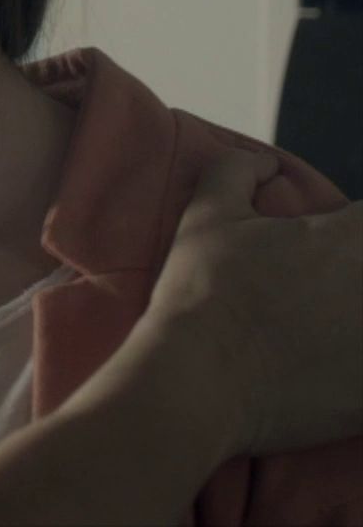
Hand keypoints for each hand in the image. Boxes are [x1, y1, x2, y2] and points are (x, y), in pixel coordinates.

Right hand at [144, 149, 362, 456]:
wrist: (198, 380)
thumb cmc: (202, 292)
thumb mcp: (207, 215)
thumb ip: (236, 171)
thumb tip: (265, 164)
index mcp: (350, 239)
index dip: (355, 230)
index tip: (341, 241)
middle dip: (357, 274)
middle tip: (324, 288)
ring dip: (355, 318)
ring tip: (332, 326)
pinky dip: (353, 370)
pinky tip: (330, 369)